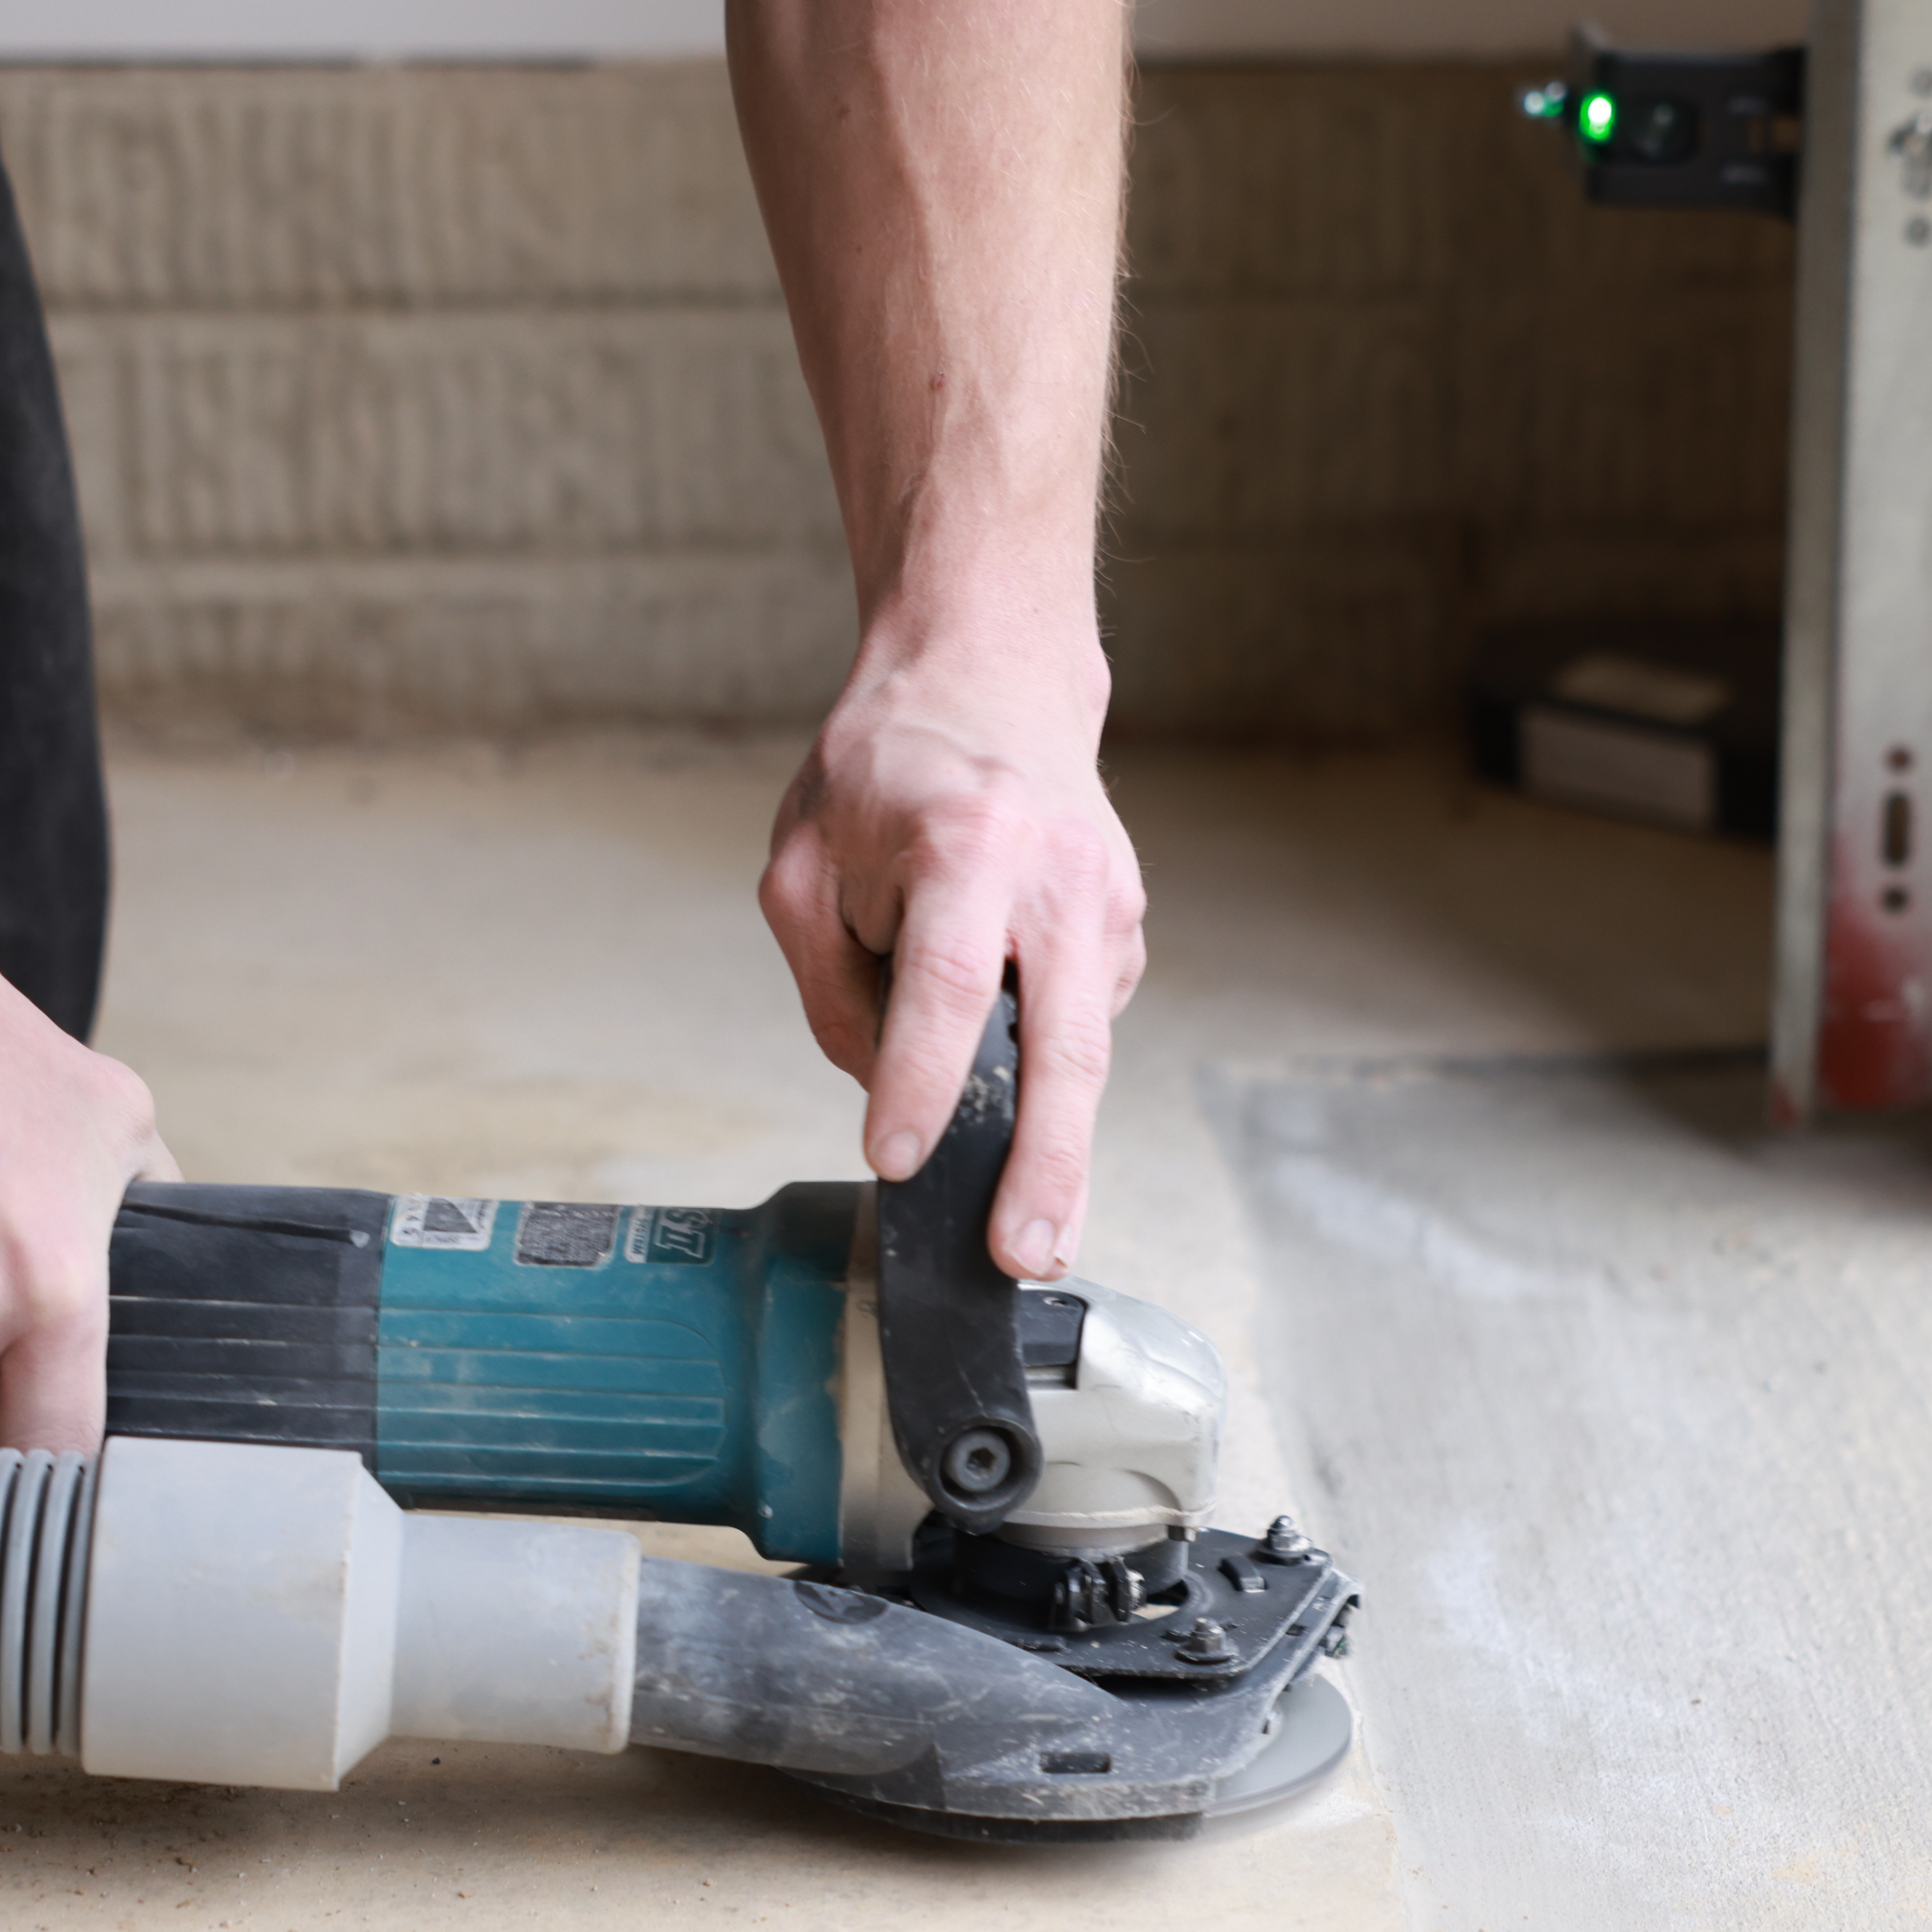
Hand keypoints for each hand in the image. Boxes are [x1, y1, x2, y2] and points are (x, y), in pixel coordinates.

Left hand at [759, 630, 1141, 1279]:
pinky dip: (1047, 1072)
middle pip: (1062, 1045)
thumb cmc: (885, 770)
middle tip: (1023, 1255)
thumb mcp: (805, 864)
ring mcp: (1106, 904)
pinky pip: (1080, 1025)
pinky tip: (1017, 1070)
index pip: (946, 987)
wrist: (991, 676)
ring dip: (1063, 1152)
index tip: (897, 1161)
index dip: (921, 1083)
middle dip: (1044, 1165)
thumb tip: (879, 1089)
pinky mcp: (1126, 928)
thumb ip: (832, 982)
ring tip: (1038, 1236)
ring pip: (1087, 1053)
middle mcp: (1056, 875)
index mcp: (966, 845)